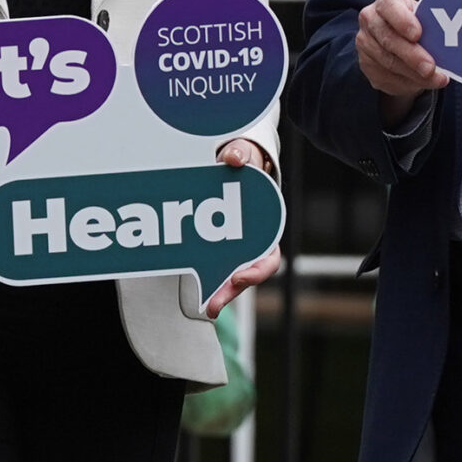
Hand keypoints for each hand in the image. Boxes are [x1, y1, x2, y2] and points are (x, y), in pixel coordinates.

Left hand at [204, 136, 280, 318]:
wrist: (232, 163)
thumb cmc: (244, 161)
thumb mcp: (245, 154)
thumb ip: (241, 154)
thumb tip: (232, 159)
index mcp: (266, 225)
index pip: (269, 258)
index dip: (256, 271)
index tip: (240, 277)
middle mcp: (253, 242)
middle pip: (246, 276)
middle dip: (231, 292)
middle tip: (214, 304)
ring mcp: (234, 245)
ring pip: (228, 276)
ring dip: (217, 293)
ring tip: (206, 307)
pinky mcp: (214, 243)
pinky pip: (210, 265)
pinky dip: (202, 276)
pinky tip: (192, 287)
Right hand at [356, 0, 449, 124]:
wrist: (399, 40)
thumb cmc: (416, 23)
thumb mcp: (424, 17)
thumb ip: (432, 23)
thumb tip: (453, 36)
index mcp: (387, 2)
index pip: (390, 6)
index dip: (403, 20)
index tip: (418, 34)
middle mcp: (371, 19)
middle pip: (388, 39)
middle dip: (412, 56)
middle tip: (430, 68)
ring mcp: (366, 43)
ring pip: (388, 62)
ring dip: (414, 74)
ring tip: (436, 79)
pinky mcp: (366, 65)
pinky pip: (387, 77)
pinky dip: (407, 83)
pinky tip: (423, 83)